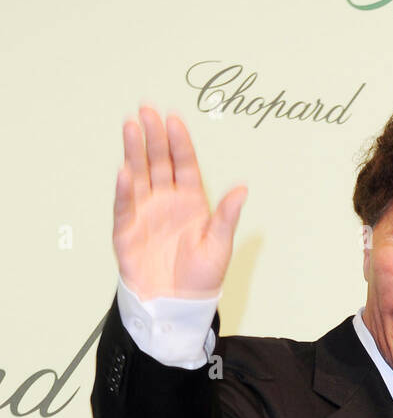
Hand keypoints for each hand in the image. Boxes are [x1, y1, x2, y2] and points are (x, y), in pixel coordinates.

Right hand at [113, 106, 247, 300]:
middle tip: (148, 111)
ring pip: (139, 175)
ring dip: (134, 151)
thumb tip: (242, 190)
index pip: (185, 165)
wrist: (176, 306)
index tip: (175, 120)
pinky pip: (124, 205)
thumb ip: (226, 217)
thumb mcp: (219, 247)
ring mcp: (146, 213)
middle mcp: (167, 202)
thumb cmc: (200, 280)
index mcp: (191, 203)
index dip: (179, 143)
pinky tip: (125, 170)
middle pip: (159, 162)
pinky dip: (124, 189)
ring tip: (131, 126)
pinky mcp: (127, 230)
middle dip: (153, 136)